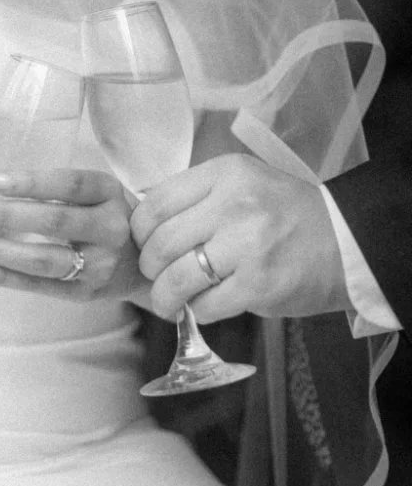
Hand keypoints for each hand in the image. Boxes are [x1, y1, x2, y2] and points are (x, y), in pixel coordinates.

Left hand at [0, 168, 148, 302]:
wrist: (145, 263)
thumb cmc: (101, 217)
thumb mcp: (87, 195)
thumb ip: (36, 192)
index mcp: (108, 193)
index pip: (72, 184)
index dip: (34, 182)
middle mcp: (110, 228)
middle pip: (56, 221)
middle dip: (8, 216)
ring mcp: (100, 264)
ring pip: (45, 259)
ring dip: (0, 250)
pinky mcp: (86, 293)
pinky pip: (41, 287)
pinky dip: (6, 278)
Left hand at [130, 154, 349, 320]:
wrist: (346, 242)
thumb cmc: (286, 213)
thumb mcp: (243, 183)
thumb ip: (199, 196)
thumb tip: (146, 222)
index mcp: (225, 174)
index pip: (156, 202)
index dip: (139, 230)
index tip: (143, 242)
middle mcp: (234, 205)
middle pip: (160, 242)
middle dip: (149, 266)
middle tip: (155, 275)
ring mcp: (247, 246)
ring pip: (177, 278)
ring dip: (164, 296)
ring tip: (168, 301)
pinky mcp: (259, 286)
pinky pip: (205, 305)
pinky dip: (196, 311)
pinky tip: (201, 308)